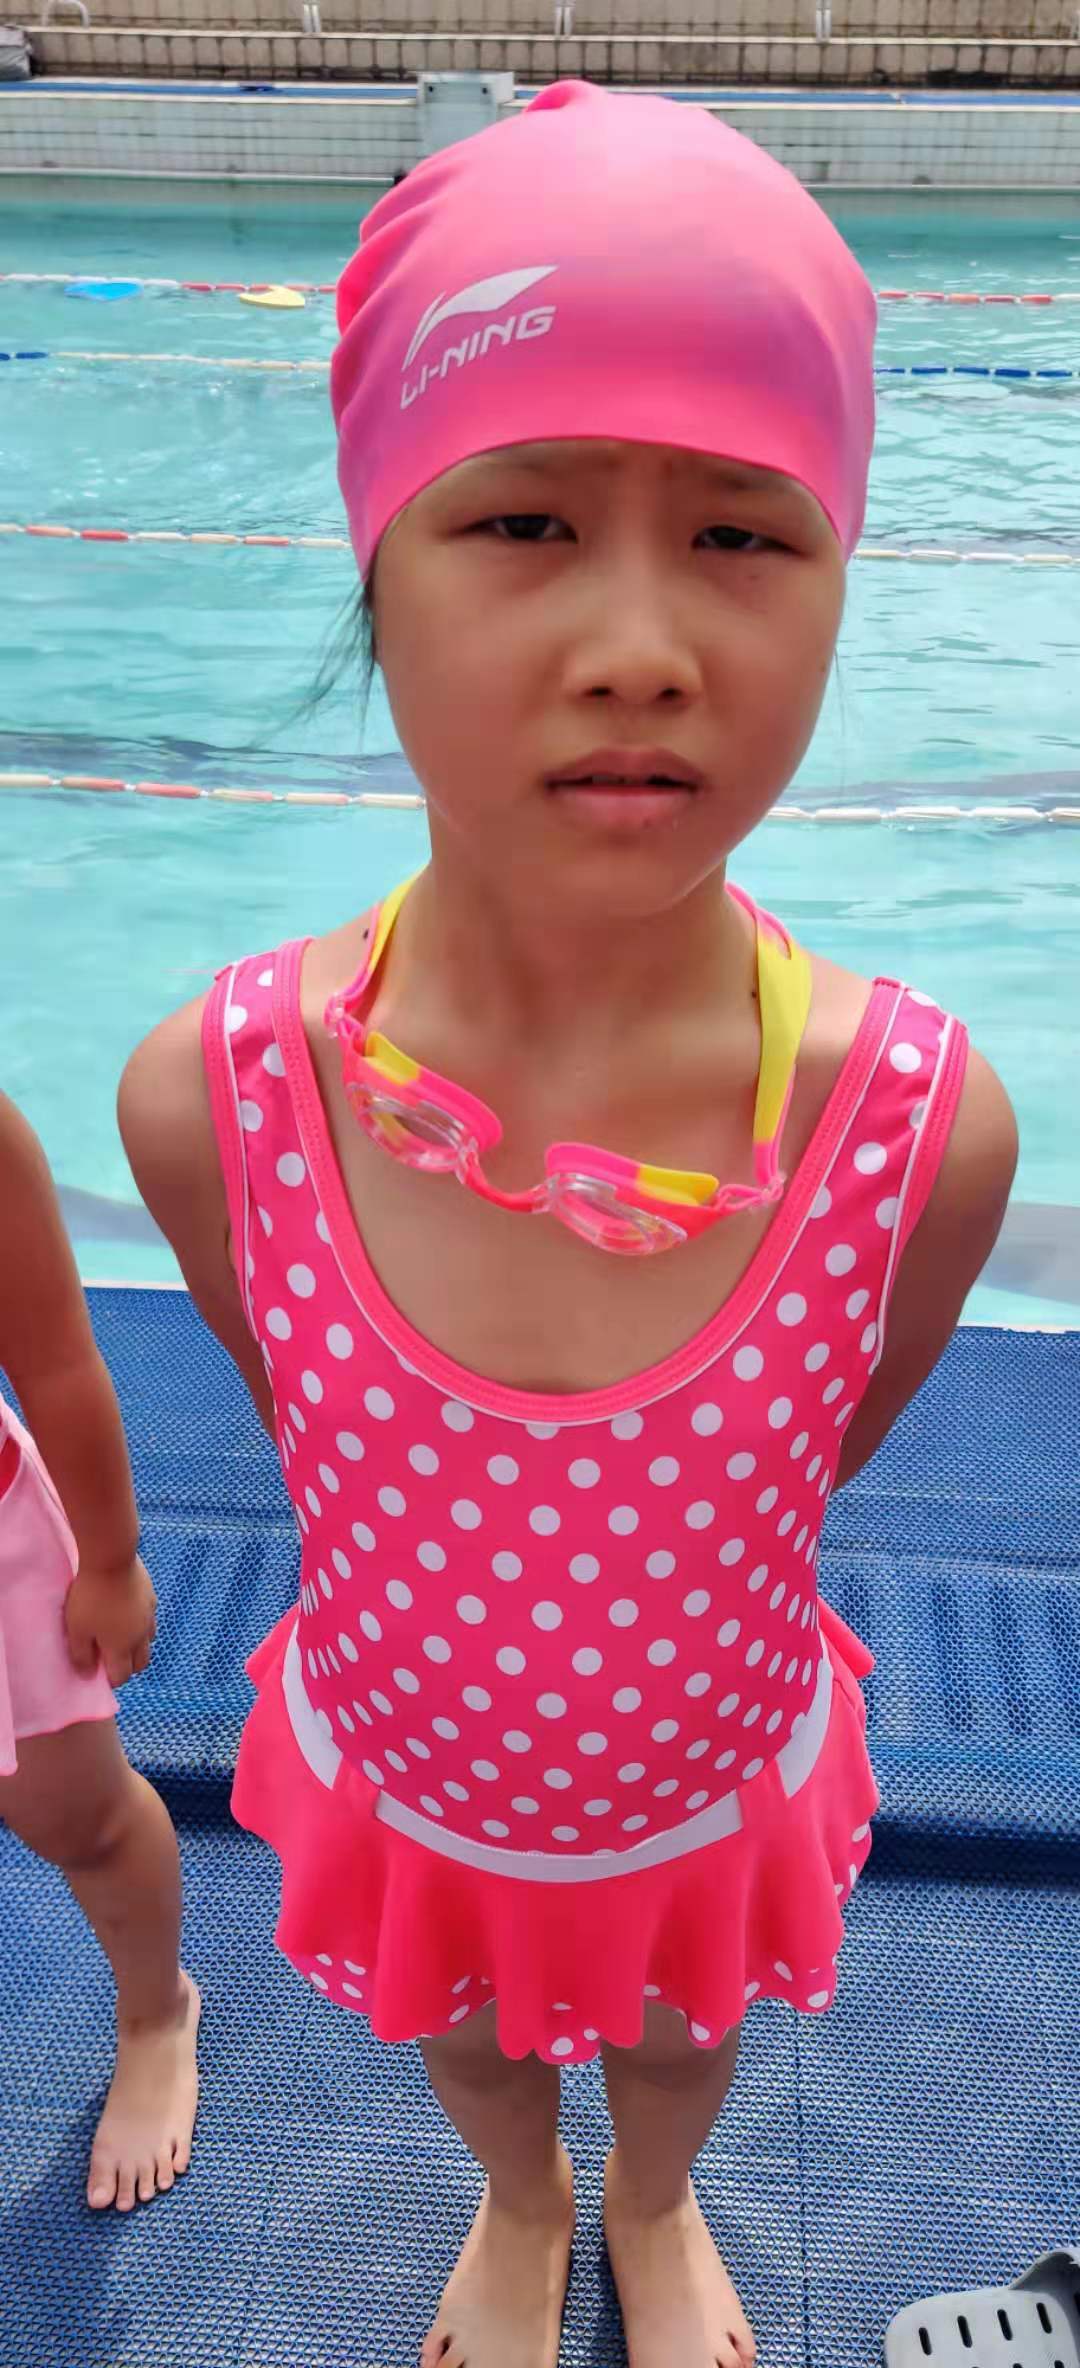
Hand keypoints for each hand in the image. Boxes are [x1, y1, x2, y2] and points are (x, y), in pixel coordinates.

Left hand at [63, 1555, 157, 1686]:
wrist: (111, 1560)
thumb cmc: (90, 1597)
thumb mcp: (76, 1628)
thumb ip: (81, 1655)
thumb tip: (87, 1673)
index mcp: (121, 1648)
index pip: (121, 1677)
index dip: (109, 1680)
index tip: (96, 1670)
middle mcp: (141, 1637)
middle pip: (140, 1664)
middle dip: (126, 1667)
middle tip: (108, 1656)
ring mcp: (149, 1616)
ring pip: (149, 1642)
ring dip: (136, 1646)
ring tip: (119, 1633)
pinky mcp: (152, 1598)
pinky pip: (150, 1619)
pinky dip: (141, 1624)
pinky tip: (127, 1611)